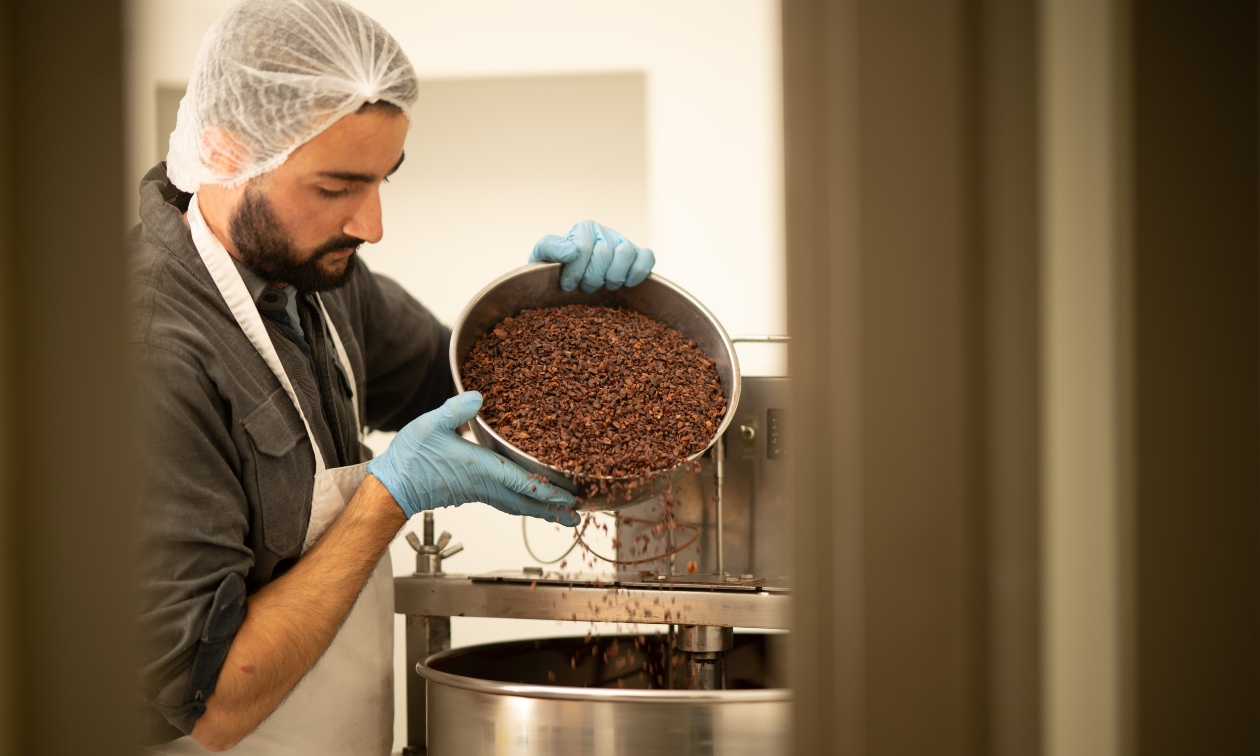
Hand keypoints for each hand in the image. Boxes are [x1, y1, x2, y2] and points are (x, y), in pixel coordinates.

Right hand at [366, 392, 577, 525]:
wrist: (391, 486)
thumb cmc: (410, 458)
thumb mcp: (431, 425)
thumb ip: (455, 410)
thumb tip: (479, 396)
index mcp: (480, 469)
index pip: (521, 482)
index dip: (547, 490)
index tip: (568, 497)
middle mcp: (483, 485)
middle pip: (526, 501)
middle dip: (552, 509)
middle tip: (576, 515)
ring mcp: (478, 492)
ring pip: (516, 505)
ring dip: (540, 510)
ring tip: (560, 514)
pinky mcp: (470, 493)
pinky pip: (504, 502)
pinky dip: (522, 503)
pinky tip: (526, 500)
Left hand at [529, 220, 654, 292]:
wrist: (573, 279)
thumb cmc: (557, 268)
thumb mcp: (543, 256)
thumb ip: (552, 247)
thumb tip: (572, 252)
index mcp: (583, 229)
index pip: (582, 249)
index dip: (574, 273)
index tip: (567, 286)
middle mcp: (605, 232)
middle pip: (604, 254)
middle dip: (591, 278)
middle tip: (585, 287)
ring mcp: (624, 243)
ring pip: (626, 254)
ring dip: (613, 277)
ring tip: (604, 285)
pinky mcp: (640, 255)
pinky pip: (647, 257)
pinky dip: (637, 273)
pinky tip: (626, 284)